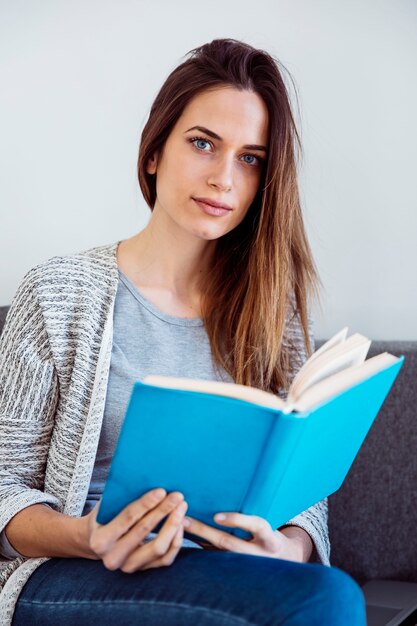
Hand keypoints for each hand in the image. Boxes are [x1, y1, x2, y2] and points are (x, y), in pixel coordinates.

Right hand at [82, 488, 187, 571]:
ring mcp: (128, 567)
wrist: (96, 542)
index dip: (146, 504)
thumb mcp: (106, 505)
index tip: (162, 491)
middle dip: (163, 511)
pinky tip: (181, 525)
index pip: (128, 518)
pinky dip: (176, 542)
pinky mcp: (143, 571)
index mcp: (101, 539)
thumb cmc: (104, 516)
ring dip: (173, 526)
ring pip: (158, 548)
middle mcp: (113, 557)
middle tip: (177, 496)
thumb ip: (121, 496)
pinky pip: (165, 560)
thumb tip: (145, 475)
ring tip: (182, 508)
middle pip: (144, 532)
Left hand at [183, 512, 309, 561]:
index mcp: (269, 539)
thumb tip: (230, 482)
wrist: (280, 560)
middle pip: (228, 543)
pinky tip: (182, 539)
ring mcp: (245, 565)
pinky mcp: (234, 570)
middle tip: (184, 519)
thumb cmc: (270, 533)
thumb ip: (253, 513)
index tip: (216, 517)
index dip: (237, 521)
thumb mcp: (270, 523)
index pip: (256, 527)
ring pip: (217, 554)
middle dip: (204, 531)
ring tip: (179, 527)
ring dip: (196, 540)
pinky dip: (198, 549)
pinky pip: (213, 560)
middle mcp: (258, 554)